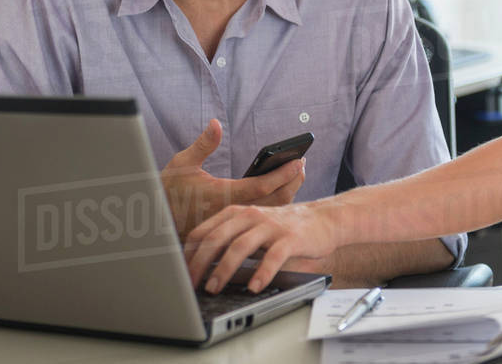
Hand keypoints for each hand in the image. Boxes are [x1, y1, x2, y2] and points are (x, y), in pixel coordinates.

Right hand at [160, 119, 304, 239]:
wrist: (155, 222)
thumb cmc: (169, 190)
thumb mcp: (183, 162)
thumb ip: (203, 144)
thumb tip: (216, 123)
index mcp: (221, 194)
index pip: (261, 185)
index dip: (283, 173)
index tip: (298, 161)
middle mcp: (231, 211)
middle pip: (273, 201)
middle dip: (292, 183)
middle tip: (302, 166)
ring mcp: (234, 223)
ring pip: (270, 212)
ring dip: (286, 194)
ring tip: (294, 176)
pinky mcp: (233, 229)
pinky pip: (261, 219)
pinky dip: (275, 206)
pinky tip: (279, 194)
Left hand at [184, 200, 339, 293]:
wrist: (322, 219)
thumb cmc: (281, 229)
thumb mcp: (250, 229)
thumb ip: (229, 239)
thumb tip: (201, 265)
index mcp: (235, 213)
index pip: (204, 231)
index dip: (189, 253)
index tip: (179, 274)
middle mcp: (250, 216)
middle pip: (217, 238)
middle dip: (200, 263)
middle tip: (190, 284)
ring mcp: (270, 226)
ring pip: (240, 246)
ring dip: (224, 269)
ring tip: (214, 288)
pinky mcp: (290, 238)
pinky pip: (273, 257)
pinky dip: (261, 273)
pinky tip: (254, 288)